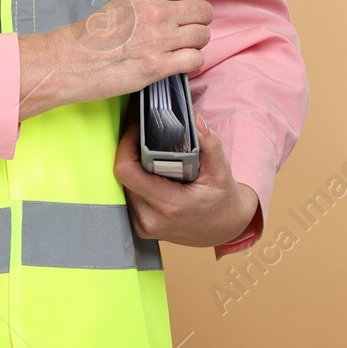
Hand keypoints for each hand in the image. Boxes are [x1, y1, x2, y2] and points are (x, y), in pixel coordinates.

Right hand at [18, 0, 211, 119]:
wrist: (73, 60)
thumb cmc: (92, 31)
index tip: (186, 3)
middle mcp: (157, 11)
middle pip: (204, 11)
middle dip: (197, 21)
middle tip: (183, 27)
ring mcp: (160, 39)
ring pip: (203, 35)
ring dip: (194, 42)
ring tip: (179, 45)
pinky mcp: (160, 66)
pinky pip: (196, 60)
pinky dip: (190, 62)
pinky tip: (177, 61)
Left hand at [113, 112, 257, 248]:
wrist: (224, 229)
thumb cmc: (223, 199)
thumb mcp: (222, 170)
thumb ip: (208, 142)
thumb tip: (192, 118)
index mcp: (169, 205)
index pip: (126, 171)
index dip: (126, 145)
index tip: (138, 131)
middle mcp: (151, 218)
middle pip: (123, 175)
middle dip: (131, 152)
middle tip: (148, 139)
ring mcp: (143, 225)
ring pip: (122, 185)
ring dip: (133, 167)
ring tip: (152, 157)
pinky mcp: (140, 227)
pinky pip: (127, 196)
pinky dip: (136, 181)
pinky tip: (151, 175)